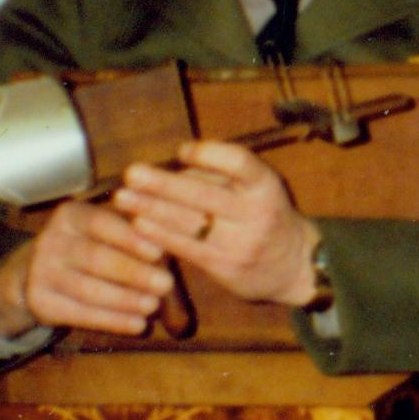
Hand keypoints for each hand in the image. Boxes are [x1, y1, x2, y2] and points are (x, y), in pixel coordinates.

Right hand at [0, 195, 172, 338]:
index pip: (101, 222)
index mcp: (71, 215)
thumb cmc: (95, 251)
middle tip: (165, 284)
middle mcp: (50, 239)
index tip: (160, 251)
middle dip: (133, 273)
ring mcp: (40, 271)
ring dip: (124, 299)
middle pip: (94, 258)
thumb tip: (181, 251)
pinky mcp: (39, 301)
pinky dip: (111, 321)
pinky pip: (78, 314)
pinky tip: (138, 326)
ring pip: (86, 289)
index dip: (130, 238)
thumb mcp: (114, 240)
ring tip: (152, 306)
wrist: (37, 273)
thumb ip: (147, 248)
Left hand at [112, 139, 319, 308]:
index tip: (181, 151)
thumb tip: (171, 166)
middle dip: (163, 184)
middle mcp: (257, 213)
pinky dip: (160, 235)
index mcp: (265, 185)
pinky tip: (139, 224)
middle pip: (205, 195)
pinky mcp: (226, 268)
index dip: (208, 154)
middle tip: (131, 173)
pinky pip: (188, 248)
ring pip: (190, 223)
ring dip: (151, 209)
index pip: (239, 162)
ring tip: (123, 198)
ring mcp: (241, 243)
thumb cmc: (265, 216)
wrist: (296, 267)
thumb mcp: (256, 188)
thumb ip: (219, 176)